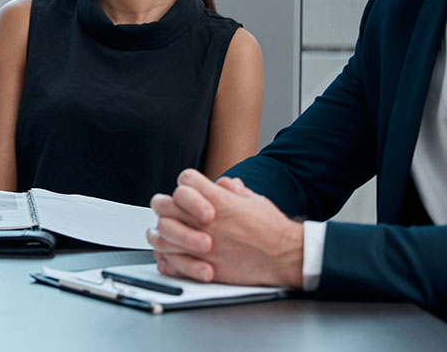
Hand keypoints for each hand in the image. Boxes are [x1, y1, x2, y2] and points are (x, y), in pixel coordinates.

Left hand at [147, 169, 303, 287]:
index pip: (186, 180)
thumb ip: (234, 190)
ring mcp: (201, 244)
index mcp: (218, 200)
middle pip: (164, 204)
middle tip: (168, 210)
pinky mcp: (202, 266)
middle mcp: (205, 221)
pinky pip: (170, 261)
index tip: (187, 191)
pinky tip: (169, 256)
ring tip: (163, 234)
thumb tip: (224, 183)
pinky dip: (166, 258)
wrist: (287, 258)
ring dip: (159, 232)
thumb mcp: (255, 200)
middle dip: (164, 205)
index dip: (186, 184)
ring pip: (161, 233)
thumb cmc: (273, 231)